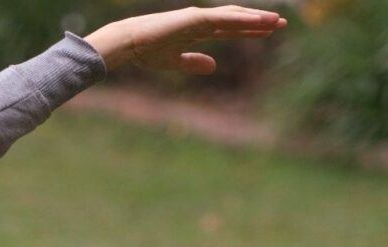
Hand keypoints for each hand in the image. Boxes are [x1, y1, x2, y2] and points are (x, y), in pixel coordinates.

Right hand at [85, 6, 286, 74]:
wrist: (130, 43)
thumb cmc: (146, 52)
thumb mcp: (174, 62)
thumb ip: (194, 62)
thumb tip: (214, 66)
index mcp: (197, 30)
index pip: (229, 28)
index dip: (249, 29)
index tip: (267, 32)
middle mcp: (201, 20)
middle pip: (236, 19)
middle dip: (258, 21)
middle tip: (281, 24)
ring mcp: (199, 17)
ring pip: (233, 16)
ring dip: (255, 18)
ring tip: (277, 21)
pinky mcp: (195, 18)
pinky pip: (223, 19)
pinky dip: (241, 19)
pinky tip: (256, 21)